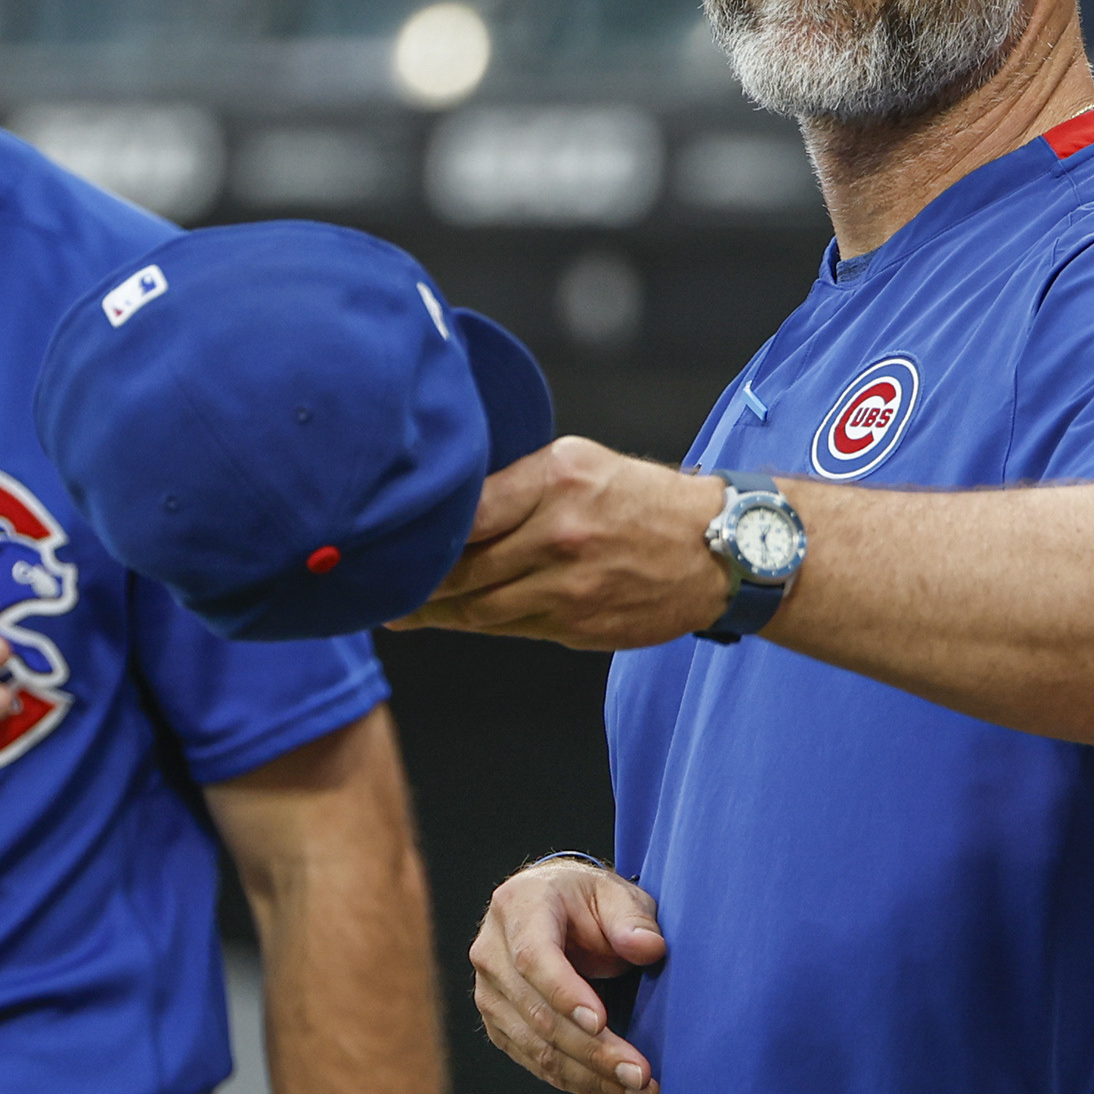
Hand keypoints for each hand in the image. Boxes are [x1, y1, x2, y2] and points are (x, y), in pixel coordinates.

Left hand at [404, 439, 732, 650]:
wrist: (718, 550)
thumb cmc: (642, 500)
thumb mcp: (582, 464)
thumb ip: (517, 484)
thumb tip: (448, 509)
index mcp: (557, 480)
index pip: (466, 510)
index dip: (420, 533)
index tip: (386, 539)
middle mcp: (560, 533)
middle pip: (462, 567)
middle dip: (412, 581)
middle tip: (374, 583)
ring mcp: (570, 587)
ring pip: (477, 608)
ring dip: (431, 613)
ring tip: (396, 610)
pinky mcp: (578, 627)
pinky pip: (509, 629)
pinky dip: (474, 624)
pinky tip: (447, 619)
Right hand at [470, 860, 666, 1093]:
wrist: (554, 910)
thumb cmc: (588, 900)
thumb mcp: (617, 894)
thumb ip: (632, 919)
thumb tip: (649, 949)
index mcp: (518, 907)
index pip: (533, 958)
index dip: (564, 993)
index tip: (601, 1022)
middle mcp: (491, 953)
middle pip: (537, 1013)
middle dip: (592, 1050)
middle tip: (639, 1074)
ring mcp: (490, 995)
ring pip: (537, 1048)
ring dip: (590, 1078)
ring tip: (639, 1093)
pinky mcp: (501, 1026)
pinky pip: (537, 1064)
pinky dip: (579, 1084)